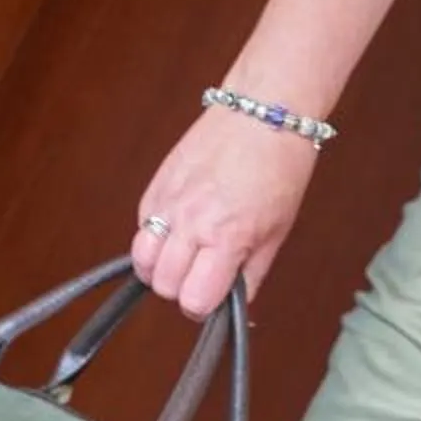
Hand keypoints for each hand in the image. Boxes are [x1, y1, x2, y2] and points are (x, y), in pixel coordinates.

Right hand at [133, 105, 320, 318]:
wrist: (262, 113)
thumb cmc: (279, 167)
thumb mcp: (277, 232)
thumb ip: (251, 275)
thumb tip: (237, 307)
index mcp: (226, 237)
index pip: (193, 299)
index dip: (203, 306)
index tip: (213, 297)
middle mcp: (191, 221)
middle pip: (163, 284)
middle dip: (181, 288)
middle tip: (201, 275)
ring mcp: (169, 202)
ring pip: (141, 259)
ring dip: (158, 267)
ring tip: (182, 257)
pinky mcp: (156, 185)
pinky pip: (141, 228)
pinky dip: (154, 238)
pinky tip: (178, 228)